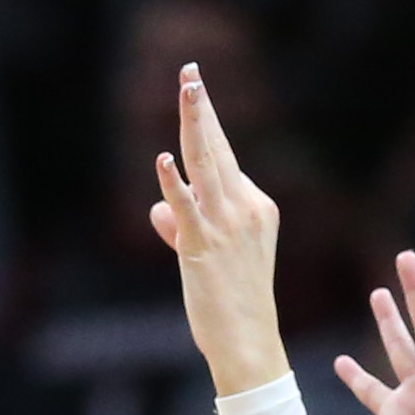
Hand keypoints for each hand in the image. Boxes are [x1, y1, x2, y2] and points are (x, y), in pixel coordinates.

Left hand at [148, 64, 285, 397]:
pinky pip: (187, 208)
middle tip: (190, 72)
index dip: (204, 127)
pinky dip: (174, 182)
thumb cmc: (231, 303)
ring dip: (195, 123)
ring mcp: (225, 225)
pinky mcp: (202, 246)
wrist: (247, 342)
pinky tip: (165, 160)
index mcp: (256, 205)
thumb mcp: (208, 256)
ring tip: (188, 88)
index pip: (222, 161)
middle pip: (218, 148)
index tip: (194, 89)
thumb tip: (157, 207)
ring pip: (206, 164)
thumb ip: (181, 227)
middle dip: (201, 108)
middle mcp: (244, 208)